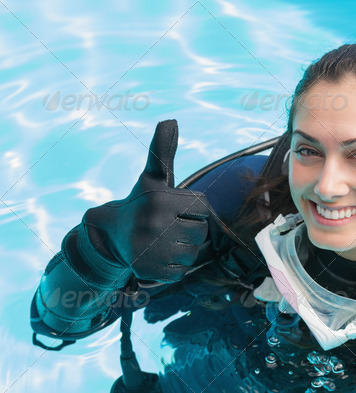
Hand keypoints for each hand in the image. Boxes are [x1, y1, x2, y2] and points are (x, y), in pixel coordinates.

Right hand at [78, 119, 216, 283]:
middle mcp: (153, 223)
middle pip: (201, 232)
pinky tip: (158, 256)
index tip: (175, 209)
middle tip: (168, 226)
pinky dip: (174, 265)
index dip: (194, 210)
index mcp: (158, 198)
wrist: (110, 236)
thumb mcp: (152, 177)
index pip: (204, 208)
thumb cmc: (141, 203)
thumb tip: (170, 120)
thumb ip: (164, 151)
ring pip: (193, 252)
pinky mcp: (148, 270)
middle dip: (190, 229)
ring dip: (183, 248)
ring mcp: (150, 249)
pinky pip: (182, 270)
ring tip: (163, 240)